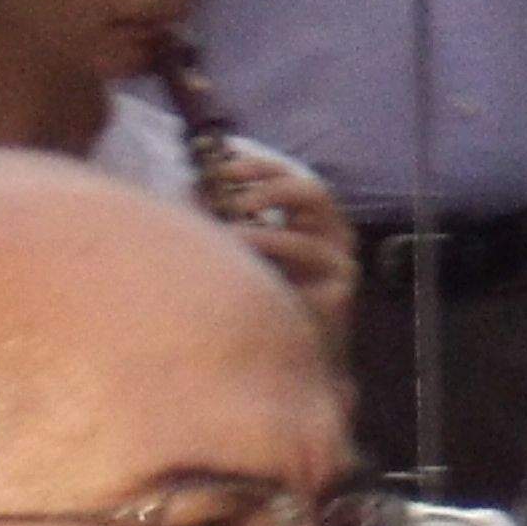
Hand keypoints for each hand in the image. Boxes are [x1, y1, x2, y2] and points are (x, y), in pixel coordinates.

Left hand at [209, 153, 356, 348]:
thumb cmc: (259, 298)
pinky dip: (272, 265)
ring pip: (306, 238)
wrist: (283, 360)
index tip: (218, 165)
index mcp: (309, 216)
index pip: (289, 174)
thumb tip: (186, 190)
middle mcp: (333, 235)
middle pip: (314, 191)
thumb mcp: (243, 249)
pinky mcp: (339, 294)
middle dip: (270, 188)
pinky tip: (242, 271)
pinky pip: (305, 276)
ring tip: (226, 237)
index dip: (256, 165)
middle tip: (232, 197)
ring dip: (261, 235)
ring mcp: (340, 264)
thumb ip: (226, 220)